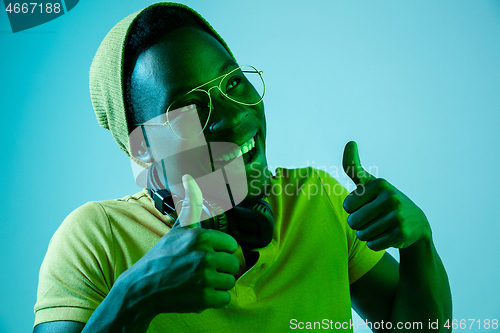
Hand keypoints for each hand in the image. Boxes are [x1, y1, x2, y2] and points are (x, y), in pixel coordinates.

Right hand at [122, 174, 238, 316]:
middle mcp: (205, 257)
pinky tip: (201, 292)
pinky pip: (225, 298)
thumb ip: (191, 205)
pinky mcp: (204, 299)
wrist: (143, 287)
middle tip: (203, 269)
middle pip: (233, 264)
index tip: (206, 254)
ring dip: (219, 283)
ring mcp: (205, 279)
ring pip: (230, 281)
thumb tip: (190, 177)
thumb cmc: (163, 256)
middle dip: (220, 268)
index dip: (220, 250)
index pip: (231, 244)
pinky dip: (216, 298)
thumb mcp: (178, 228)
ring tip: (201, 280)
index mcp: (201, 237)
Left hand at [342, 141, 430, 250]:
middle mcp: (390, 198)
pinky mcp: (401, 234)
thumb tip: (350, 143)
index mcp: (380, 184)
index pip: (347, 206)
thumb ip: (354, 166)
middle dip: (359, 224)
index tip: (366, 205)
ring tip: (380, 227)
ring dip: (367, 235)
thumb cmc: (383, 201)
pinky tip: (387, 236)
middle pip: (353, 221)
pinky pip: (372, 244)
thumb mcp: (370, 184)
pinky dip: (375, 243)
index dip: (353, 210)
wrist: (416, 224)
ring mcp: (397, 216)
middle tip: (374, 219)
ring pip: (362, 234)